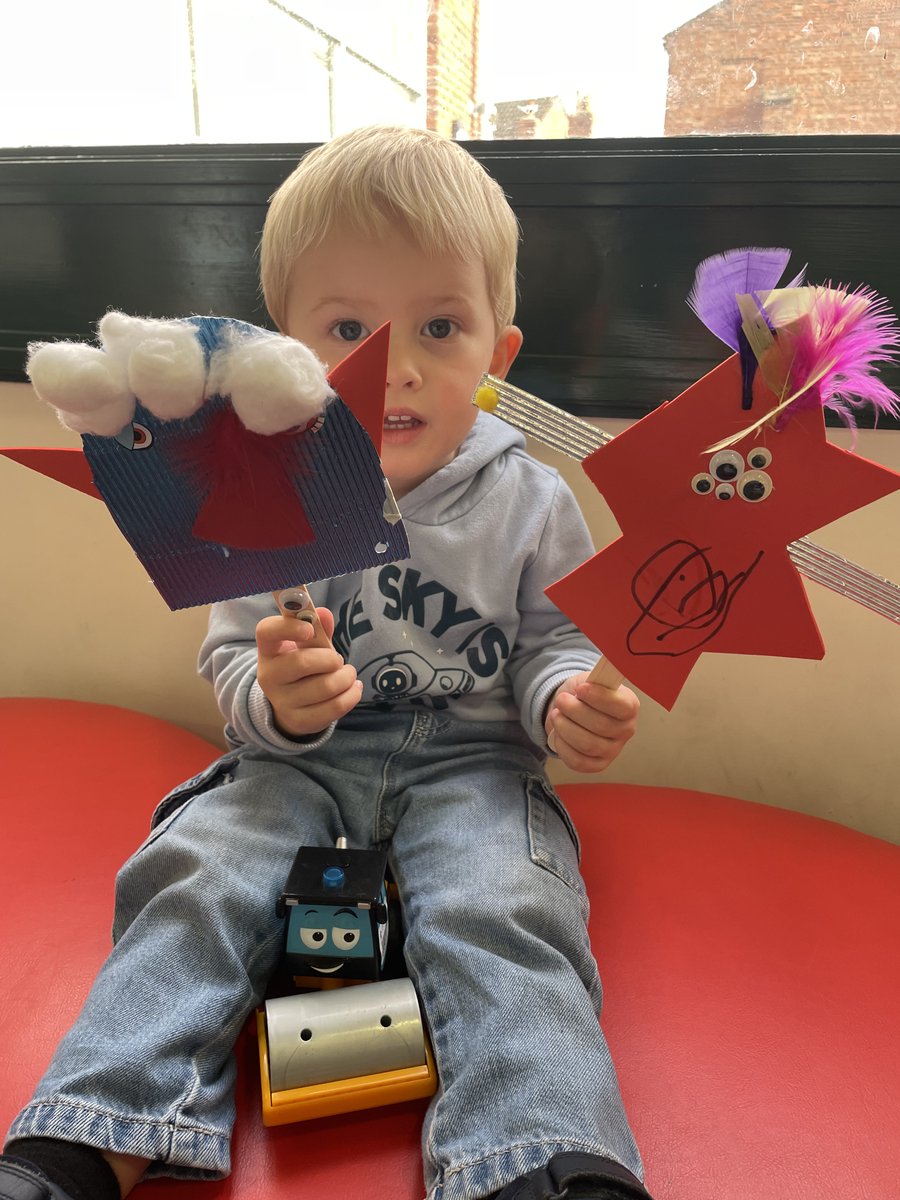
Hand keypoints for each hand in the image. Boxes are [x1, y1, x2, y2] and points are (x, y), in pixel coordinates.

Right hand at [256, 607, 361, 737]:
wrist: (291, 707)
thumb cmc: (303, 668)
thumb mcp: (308, 646)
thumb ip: (318, 629)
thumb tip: (324, 613)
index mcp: (268, 650)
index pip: (266, 631)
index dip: (288, 627)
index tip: (309, 629)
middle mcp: (269, 676)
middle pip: (302, 662)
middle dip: (330, 659)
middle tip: (338, 660)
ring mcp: (282, 701)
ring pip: (325, 686)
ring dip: (346, 677)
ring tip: (348, 674)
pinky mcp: (299, 720)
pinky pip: (335, 707)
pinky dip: (352, 695)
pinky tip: (353, 689)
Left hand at [544, 672, 639, 773]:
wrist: (574, 709)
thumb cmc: (585, 694)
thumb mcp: (589, 680)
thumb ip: (592, 681)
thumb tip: (588, 683)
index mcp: (629, 706)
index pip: (622, 706)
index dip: (600, 698)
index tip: (580, 689)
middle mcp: (626, 730)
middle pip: (601, 726)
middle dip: (575, 711)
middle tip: (560, 699)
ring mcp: (613, 750)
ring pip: (588, 745)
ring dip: (566, 728)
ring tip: (556, 714)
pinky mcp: (598, 765)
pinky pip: (579, 762)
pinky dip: (563, 747)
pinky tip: (558, 733)